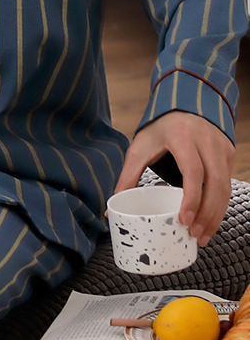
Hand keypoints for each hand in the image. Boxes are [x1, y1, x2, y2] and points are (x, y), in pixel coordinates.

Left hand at [114, 111, 234, 244]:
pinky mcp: (228, 153)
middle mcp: (206, 140)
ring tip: (202, 236)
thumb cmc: (159, 128)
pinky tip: (210, 220)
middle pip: (214, 182)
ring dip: (216, 214)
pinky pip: (228, 184)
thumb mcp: (140, 147)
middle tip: (195, 236)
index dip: (192, 198)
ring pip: (225, 186)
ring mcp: (220, 147)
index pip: (193, 170)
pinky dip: (221, 205)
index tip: (185, 220)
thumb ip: (128, 176)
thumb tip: (111, 209)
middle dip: (207, 213)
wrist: (184, 103)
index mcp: (182, 136)